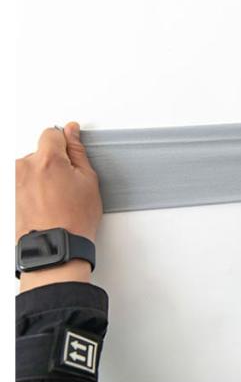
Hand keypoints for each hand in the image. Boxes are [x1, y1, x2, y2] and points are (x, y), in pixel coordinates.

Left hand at [16, 123, 102, 291]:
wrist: (56, 249)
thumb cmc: (74, 220)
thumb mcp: (88, 179)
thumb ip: (77, 151)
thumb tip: (71, 132)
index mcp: (46, 160)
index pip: (52, 133)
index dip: (66, 142)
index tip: (72, 152)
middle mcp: (25, 168)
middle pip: (41, 151)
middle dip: (55, 161)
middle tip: (69, 182)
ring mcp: (14, 183)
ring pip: (32, 168)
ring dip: (43, 175)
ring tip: (58, 197)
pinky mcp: (10, 196)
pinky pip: (25, 183)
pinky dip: (35, 189)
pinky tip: (47, 203)